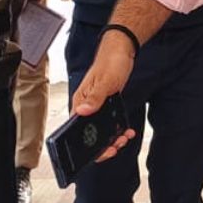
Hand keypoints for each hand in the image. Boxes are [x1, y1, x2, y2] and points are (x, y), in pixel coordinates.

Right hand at [71, 32, 138, 161]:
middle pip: (89, 134)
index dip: (88, 146)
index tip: (102, 152)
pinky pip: (108, 122)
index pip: (76, 130)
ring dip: (111, 138)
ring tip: (123, 137)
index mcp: (80, 102)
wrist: (121, 50)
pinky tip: (126, 130)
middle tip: (117, 145)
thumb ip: (94, 98)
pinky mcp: (104, 105)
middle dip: (103, 144)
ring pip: (99, 130)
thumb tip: (82, 111)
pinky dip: (117, 129)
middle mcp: (85, 106)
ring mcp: (95, 106)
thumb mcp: (105, 81)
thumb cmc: (111, 62)